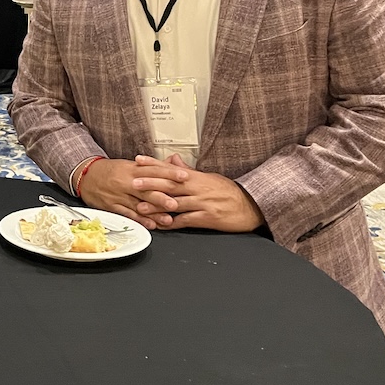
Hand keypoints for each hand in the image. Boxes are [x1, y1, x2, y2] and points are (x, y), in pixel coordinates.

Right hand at [77, 157, 189, 229]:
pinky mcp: (113, 206)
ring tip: (168, 219)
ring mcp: (119, 195)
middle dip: (162, 196)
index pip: (154, 170)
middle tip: (176, 202)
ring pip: (139, 204)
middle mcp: (127, 182)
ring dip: (154, 213)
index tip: (183, 176)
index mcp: (132, 169)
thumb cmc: (110, 170)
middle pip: (147, 188)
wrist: (86, 175)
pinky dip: (140, 220)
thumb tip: (171, 163)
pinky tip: (151, 224)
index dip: (169, 173)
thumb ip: (150, 167)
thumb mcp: (129, 164)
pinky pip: (128, 214)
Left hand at [131, 154, 265, 231]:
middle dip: (150, 183)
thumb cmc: (229, 192)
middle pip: (170, 184)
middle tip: (133, 183)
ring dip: (156, 206)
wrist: (251, 206)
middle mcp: (197, 188)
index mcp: (197, 177)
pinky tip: (161, 225)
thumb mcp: (209, 177)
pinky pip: (186, 220)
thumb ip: (187, 170)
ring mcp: (202, 203)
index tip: (138, 160)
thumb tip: (172, 159)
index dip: (154, 164)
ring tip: (140, 207)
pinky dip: (172, 223)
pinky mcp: (207, 218)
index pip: (171, 168)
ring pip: (175, 203)